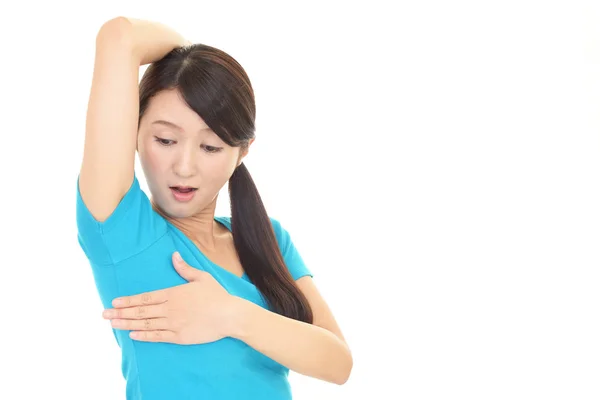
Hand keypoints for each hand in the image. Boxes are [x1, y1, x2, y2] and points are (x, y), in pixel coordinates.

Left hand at [102, 252, 238, 343]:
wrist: (230, 315)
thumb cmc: (217, 295)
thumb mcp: (202, 277)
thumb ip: (185, 268)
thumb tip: (173, 255)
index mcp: (174, 293)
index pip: (145, 298)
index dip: (128, 301)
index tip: (114, 302)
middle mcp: (170, 309)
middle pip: (141, 312)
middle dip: (120, 313)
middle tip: (104, 314)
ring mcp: (174, 324)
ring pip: (145, 324)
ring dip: (127, 324)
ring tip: (112, 324)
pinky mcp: (180, 336)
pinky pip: (157, 336)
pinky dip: (144, 336)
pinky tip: (132, 335)